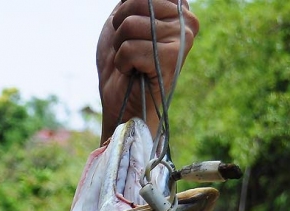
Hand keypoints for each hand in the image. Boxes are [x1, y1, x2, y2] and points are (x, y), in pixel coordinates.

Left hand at [97, 0, 198, 141]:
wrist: (121, 103)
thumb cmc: (122, 62)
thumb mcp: (125, 18)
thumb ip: (135, 0)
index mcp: (178, 6)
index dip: (127, 8)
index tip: (130, 31)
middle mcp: (186, 19)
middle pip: (138, 2)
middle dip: (121, 27)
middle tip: (128, 48)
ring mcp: (182, 38)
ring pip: (130, 25)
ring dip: (120, 46)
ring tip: (131, 61)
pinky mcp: (172, 57)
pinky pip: (130, 48)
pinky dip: (122, 63)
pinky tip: (133, 72)